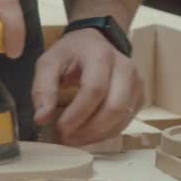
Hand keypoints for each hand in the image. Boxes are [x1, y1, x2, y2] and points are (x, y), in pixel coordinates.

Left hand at [31, 28, 143, 145]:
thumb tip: (41, 119)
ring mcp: (136, 83)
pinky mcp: (139, 97)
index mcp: (101, 56)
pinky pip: (124, 122)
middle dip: (88, 130)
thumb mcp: (49, 63)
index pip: (94, 89)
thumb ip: (42, 88)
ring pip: (121, 118)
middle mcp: (125, 68)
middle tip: (65, 139)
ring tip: (73, 139)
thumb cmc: (70, 53)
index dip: (77, 114)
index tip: (59, 129)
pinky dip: (104, 134)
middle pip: (114, 107)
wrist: (95, 42)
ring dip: (96, 135)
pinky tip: (86, 134)